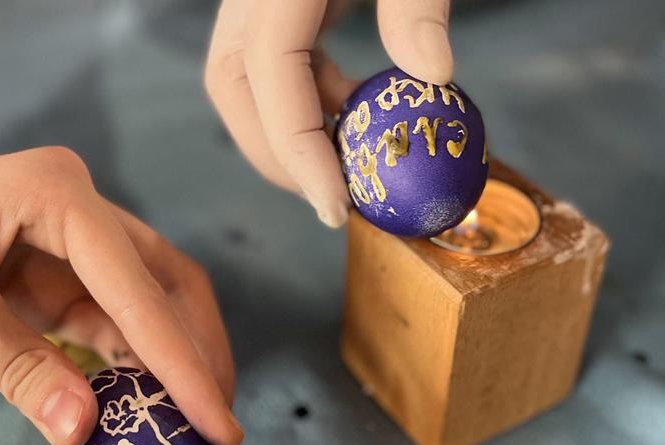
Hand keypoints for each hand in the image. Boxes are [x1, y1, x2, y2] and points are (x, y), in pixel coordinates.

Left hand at [0, 149, 240, 444]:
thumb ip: (21, 372)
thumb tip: (87, 433)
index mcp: (56, 193)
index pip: (141, 287)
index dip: (184, 362)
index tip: (219, 423)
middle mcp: (73, 204)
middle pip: (164, 283)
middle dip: (195, 356)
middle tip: (220, 428)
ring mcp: (62, 235)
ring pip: (140, 305)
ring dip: (163, 365)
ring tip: (187, 430)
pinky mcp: (45, 268)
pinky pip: (102, 319)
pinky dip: (121, 365)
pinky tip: (135, 410)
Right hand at [205, 0, 453, 227]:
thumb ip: (417, 4)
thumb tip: (432, 73)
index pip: (266, 68)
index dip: (295, 145)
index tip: (337, 205)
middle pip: (231, 83)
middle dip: (276, 155)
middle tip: (332, 201)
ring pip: (247, 77)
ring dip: (292, 131)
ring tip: (351, 168)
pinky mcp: (279, 0)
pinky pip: (276, 60)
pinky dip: (310, 100)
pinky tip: (357, 117)